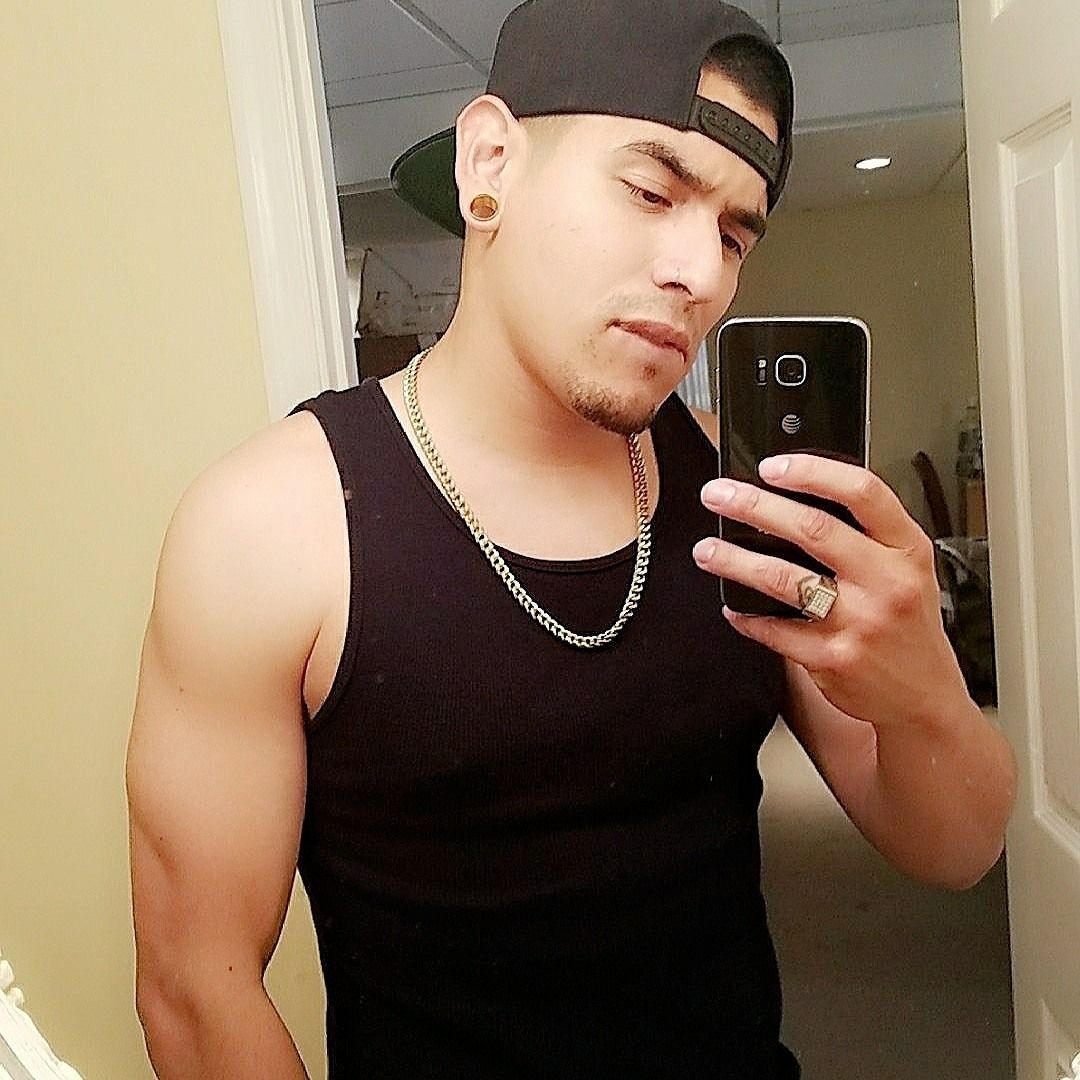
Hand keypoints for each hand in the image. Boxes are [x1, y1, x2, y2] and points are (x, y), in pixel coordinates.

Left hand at [693, 454, 970, 729]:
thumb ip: (868, 534)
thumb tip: (796, 496)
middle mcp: (887, 583)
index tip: (771, 466)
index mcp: (907, 549)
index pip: (863, 493)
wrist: (925, 697)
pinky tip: (733, 606)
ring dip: (734, 561)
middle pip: (812, 530)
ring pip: (783, 580)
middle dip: (755, 506)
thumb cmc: (909, 625)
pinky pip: (774, 630)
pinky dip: (746, 616)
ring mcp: (860, 623)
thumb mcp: (909, 569)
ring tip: (707, 550)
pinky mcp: (832, 660)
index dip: (813, 472)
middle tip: (718, 495)